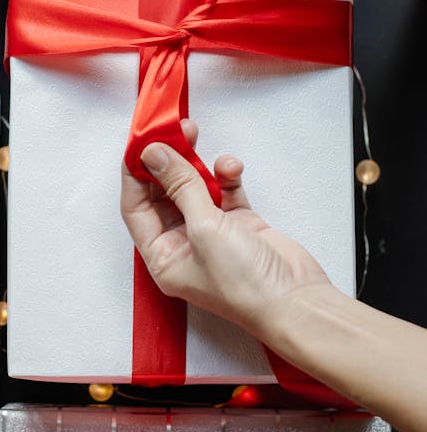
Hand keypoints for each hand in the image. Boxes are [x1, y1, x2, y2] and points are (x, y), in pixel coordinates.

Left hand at [120, 119, 330, 335]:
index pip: (136, 208)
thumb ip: (179, 186)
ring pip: (193, 187)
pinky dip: (225, 175)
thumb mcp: (203, 228)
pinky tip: (229, 168)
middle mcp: (183, 246)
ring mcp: (211, 234)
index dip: (134, 174)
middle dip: (166, 161)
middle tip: (169, 130)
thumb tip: (154, 155)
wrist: (296, 301)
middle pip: (163, 193)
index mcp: (163, 258)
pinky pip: (224, 190)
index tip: (138, 142)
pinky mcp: (239, 225)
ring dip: (195, 163)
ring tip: (193, 134)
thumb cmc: (245, 285)